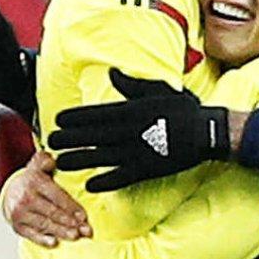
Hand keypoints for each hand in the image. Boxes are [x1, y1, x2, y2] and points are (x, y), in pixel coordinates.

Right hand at [2, 151, 91, 246]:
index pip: (56, 196)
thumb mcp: (38, 165)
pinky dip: (43, 239)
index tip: (84, 216)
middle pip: (52, 212)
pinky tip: (54, 243)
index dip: (71, 206)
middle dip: (70, 222)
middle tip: (84, 230)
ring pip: (44, 224)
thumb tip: (52, 161)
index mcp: (34, 182)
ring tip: (75, 236)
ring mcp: (20, 214)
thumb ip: (45, 161)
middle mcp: (25, 198)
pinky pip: (32, 235)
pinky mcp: (18, 226)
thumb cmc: (33, 180)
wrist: (10, 193)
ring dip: (61, 232)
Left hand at [48, 69, 230, 191]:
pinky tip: (91, 185)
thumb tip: (111, 73)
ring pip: (101, 156)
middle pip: (92, 135)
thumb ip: (131, 84)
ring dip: (80, 160)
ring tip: (61, 162)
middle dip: (69, 138)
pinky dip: (105, 181)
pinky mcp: (147, 169)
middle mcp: (130, 131)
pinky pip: (121, 177)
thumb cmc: (183, 108)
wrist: (207, 132)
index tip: (58, 120)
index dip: (74, 118)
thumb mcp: (158, 89)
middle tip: (51, 142)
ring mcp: (137, 151)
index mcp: (131, 110)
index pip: (95, 114)